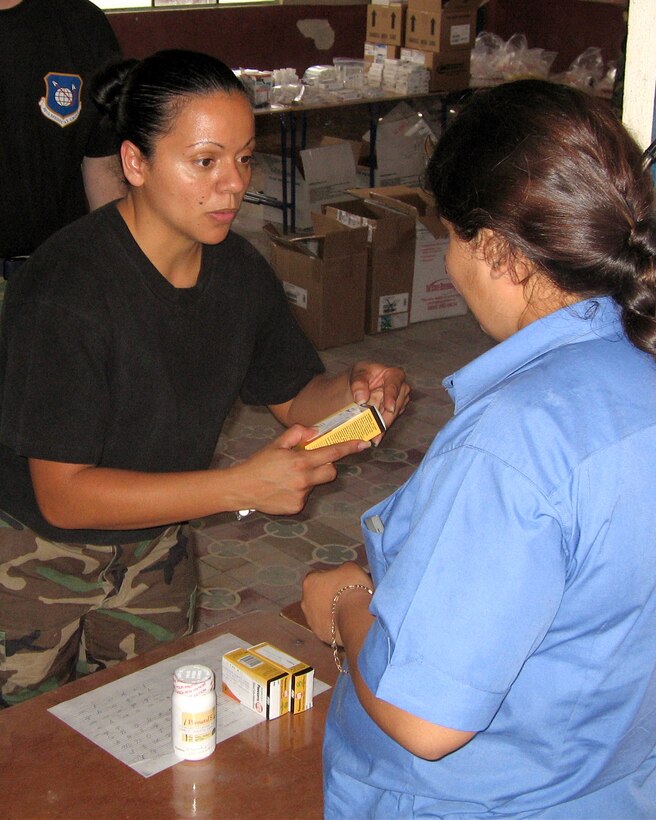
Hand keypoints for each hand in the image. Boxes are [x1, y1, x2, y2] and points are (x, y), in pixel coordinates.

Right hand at [234, 425, 370, 515]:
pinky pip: (305, 496)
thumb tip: (315, 432)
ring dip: (308, 479)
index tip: (364, 444)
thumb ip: (297, 433)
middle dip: (326, 466)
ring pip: (316, 484)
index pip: (332, 453)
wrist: (242, 488)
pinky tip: (284, 489)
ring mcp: (301, 495)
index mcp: (300, 461)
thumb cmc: (259, 464)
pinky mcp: (296, 507)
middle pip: (331, 472)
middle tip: (309, 463)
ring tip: (287, 478)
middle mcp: (304, 479)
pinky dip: (298, 492)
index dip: (349, 447)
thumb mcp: (276, 443)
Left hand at [301, 561, 372, 644]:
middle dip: (328, 595)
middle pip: (316, 595)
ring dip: (330, 610)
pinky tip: (346, 621)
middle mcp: (305, 601)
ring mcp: (311, 620)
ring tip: (347, 609)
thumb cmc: (351, 587)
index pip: (317, 576)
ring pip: (320, 612)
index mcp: (309, 581)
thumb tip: (343, 573)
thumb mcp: (350, 568)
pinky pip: (327, 626)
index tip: (341, 580)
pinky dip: (334, 624)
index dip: (330, 577)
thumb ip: (342, 569)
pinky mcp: (319, 634)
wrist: (355, 616)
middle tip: (344, 594)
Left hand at [349, 361, 410, 437]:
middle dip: (386, 417)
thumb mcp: (357, 374)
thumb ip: (358, 384)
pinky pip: (389, 421)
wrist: (360, 384)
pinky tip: (375, 437)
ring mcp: (399, 401)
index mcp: (393, 375)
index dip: (392, 397)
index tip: (389, 408)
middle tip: (377, 428)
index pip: (394, 385)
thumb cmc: (362, 375)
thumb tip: (362, 399)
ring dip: (383, 426)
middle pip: (396, 404)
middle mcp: (400, 388)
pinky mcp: (395, 412)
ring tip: (374, 436)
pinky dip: (381, 429)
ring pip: (394, 416)